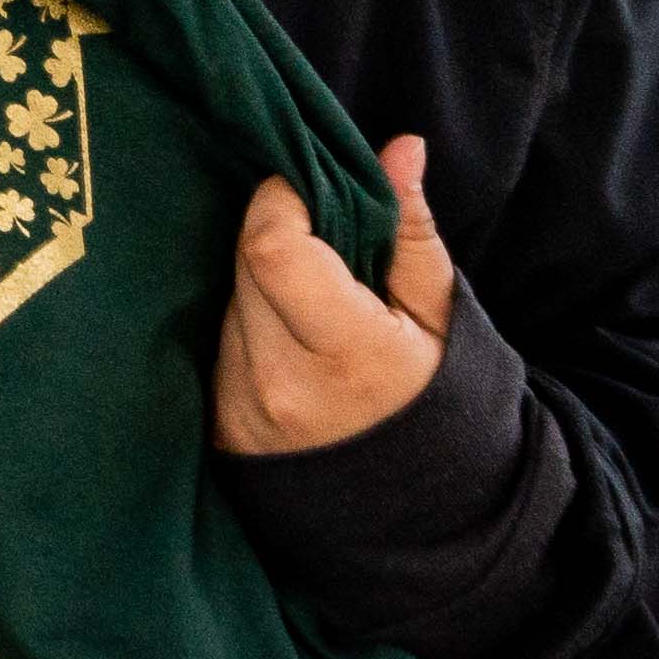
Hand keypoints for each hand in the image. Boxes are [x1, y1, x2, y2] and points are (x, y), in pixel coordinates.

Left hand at [216, 135, 453, 455]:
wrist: (412, 512)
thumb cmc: (436, 401)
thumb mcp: (441, 314)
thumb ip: (411, 230)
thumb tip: (400, 146)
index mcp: (347, 354)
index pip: (271, 246)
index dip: (281, 200)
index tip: (310, 189)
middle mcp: (280, 384)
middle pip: (244, 263)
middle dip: (277, 233)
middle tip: (323, 245)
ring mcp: (241, 409)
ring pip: (228, 300)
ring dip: (262, 282)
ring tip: (315, 305)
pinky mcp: (217, 427)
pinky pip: (219, 342)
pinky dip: (250, 324)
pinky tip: (291, 341)